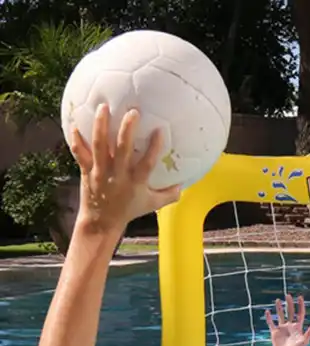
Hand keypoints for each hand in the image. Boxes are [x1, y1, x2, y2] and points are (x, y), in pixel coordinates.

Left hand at [70, 105, 181, 233]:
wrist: (102, 222)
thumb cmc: (128, 211)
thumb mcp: (152, 205)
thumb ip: (168, 195)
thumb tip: (183, 185)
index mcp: (136, 183)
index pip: (147, 163)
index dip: (153, 147)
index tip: (159, 130)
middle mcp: (118, 176)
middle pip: (122, 149)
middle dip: (127, 129)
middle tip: (132, 112)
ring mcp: (100, 172)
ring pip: (100, 146)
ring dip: (101, 125)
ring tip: (103, 107)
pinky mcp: (86, 171)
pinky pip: (80, 153)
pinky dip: (76, 140)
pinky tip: (74, 124)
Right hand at [265, 294, 309, 345]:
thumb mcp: (304, 341)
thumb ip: (309, 332)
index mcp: (298, 327)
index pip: (300, 313)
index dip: (300, 305)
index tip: (300, 297)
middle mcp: (290, 326)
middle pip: (290, 312)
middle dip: (289, 304)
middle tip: (288, 295)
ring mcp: (282, 329)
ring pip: (280, 315)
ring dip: (279, 308)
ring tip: (278, 300)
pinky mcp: (275, 332)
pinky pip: (271, 323)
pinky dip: (269, 318)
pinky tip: (267, 311)